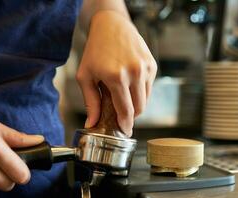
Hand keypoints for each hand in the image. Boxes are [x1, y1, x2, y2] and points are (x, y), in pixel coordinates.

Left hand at [76, 10, 156, 134]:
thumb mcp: (85, 76)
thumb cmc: (95, 50)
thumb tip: (91, 124)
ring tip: (123, 98)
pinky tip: (129, 84)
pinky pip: (149, 87)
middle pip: (139, 108)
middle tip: (121, 117)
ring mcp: (145, 68)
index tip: (124, 132)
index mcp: (116, 77)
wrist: (111, 26)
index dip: (125, 125)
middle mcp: (134, 73)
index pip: (126, 111)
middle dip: (131, 116)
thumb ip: (90, 102)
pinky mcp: (152, 64)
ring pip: (146, 99)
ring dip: (136, 104)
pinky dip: (140, 91)